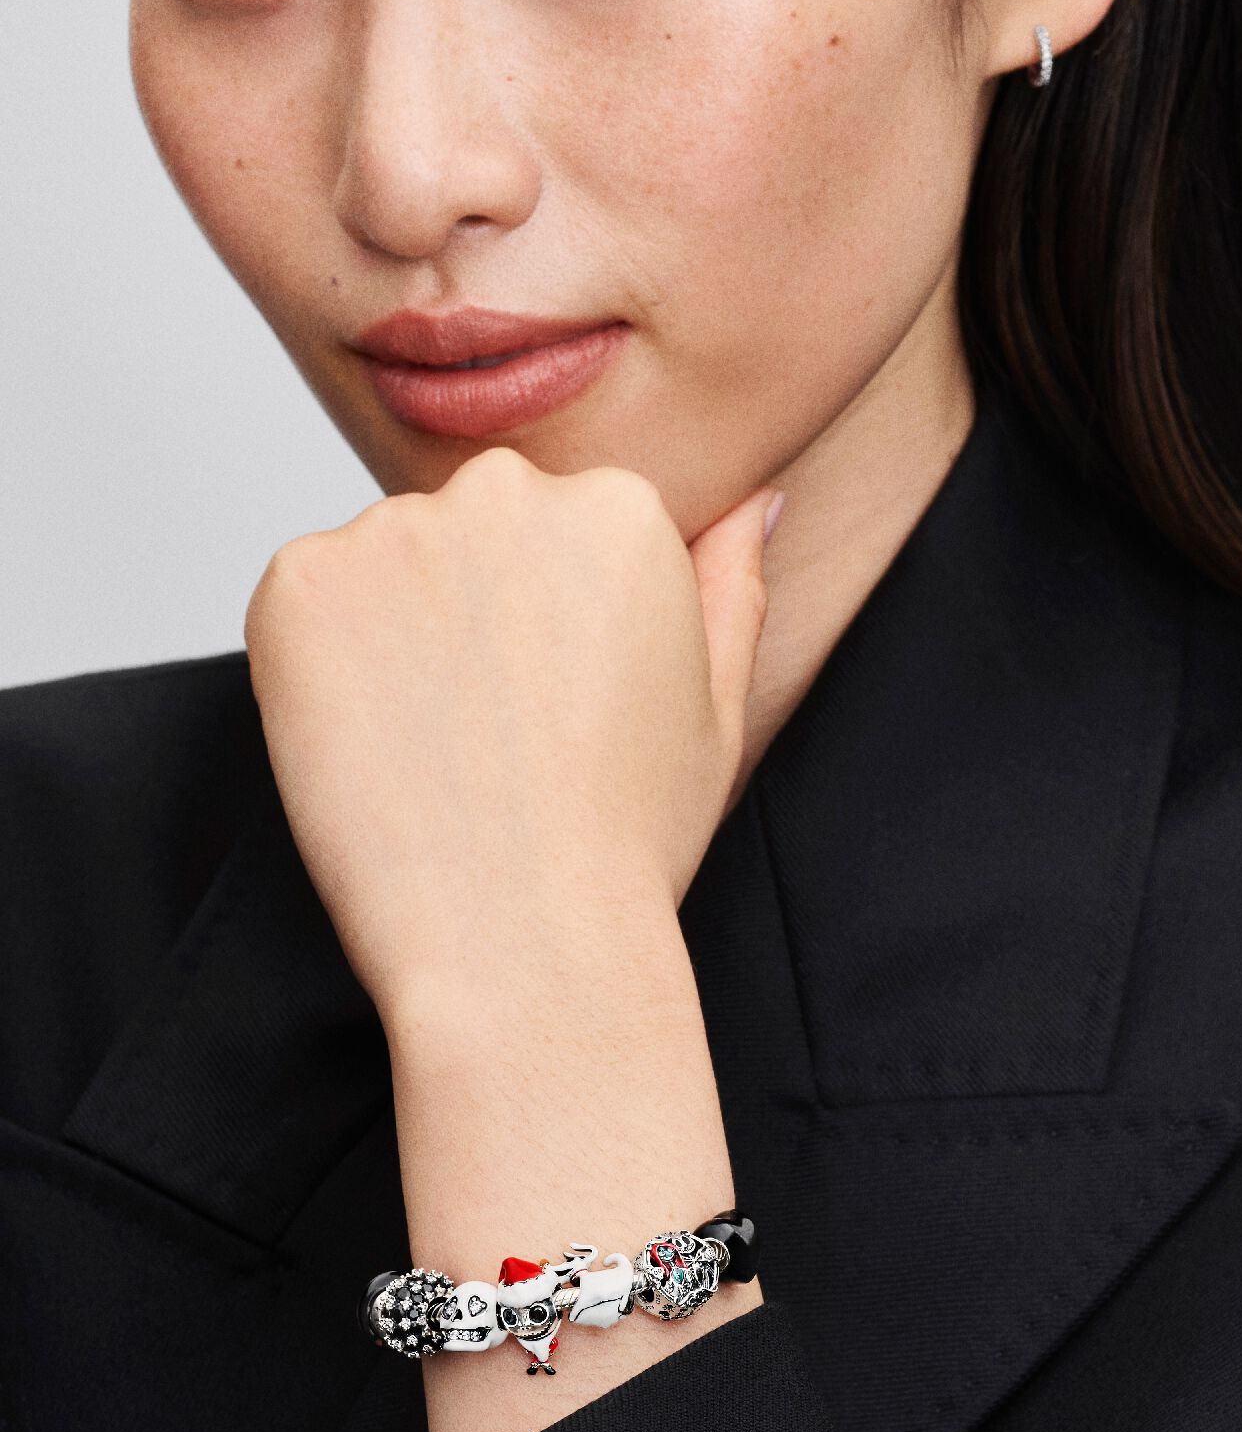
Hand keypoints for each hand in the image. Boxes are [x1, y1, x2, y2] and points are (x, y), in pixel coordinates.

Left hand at [242, 446, 781, 1018]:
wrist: (521, 939)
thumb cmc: (626, 841)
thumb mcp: (719, 706)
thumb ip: (732, 582)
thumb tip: (750, 502)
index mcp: (619, 507)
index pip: (554, 527)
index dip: (542, 629)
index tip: (546, 708)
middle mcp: (508, 492)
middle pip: (468, 530)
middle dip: (469, 611)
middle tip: (489, 732)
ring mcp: (395, 532)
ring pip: (383, 567)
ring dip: (392, 636)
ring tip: (431, 749)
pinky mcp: (300, 584)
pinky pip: (302, 602)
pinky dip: (317, 665)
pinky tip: (369, 746)